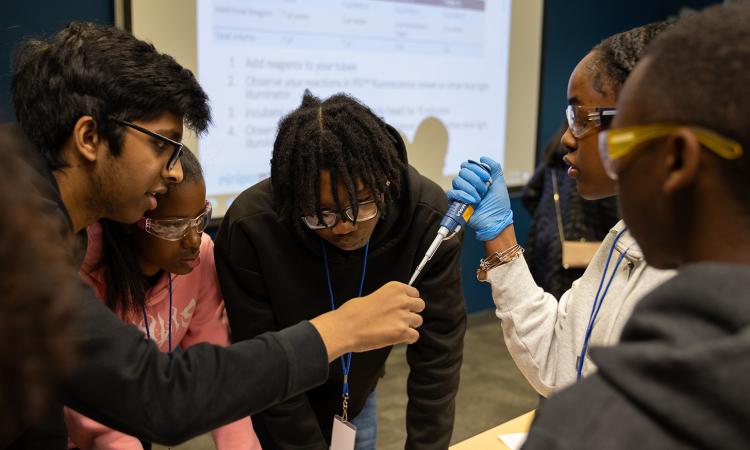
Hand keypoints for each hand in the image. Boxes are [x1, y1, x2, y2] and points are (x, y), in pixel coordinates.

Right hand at [310, 282, 424, 360]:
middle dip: (412, 312)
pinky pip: (415, 336)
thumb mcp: (373, 296)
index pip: (415, 293)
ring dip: (409, 325)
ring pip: (418, 321)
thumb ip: (388, 299)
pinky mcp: (402, 332)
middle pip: (420, 306)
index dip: (409, 301)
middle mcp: (402, 300)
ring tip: (396, 329)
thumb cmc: (353, 312)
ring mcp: (403, 317)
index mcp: (395, 288)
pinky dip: (407, 338)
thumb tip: (392, 307)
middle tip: (401, 318)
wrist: (346, 327)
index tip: (404, 306)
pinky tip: (398, 338)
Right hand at [446, 156, 512, 240]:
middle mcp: (468, 184)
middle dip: (475, 180)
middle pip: (462, 172)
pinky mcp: (456, 202)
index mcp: (476, 178)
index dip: (477, 169)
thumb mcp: (500, 183)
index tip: (487, 178)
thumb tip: (483, 158)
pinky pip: (452, 193)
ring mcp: (461, 193)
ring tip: (478, 198)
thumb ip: (494, 168)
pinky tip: (472, 200)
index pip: (468, 165)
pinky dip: (462, 195)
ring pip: (457, 181)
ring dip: (470, 188)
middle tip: (484, 190)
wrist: (495, 221)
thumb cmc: (498, 205)